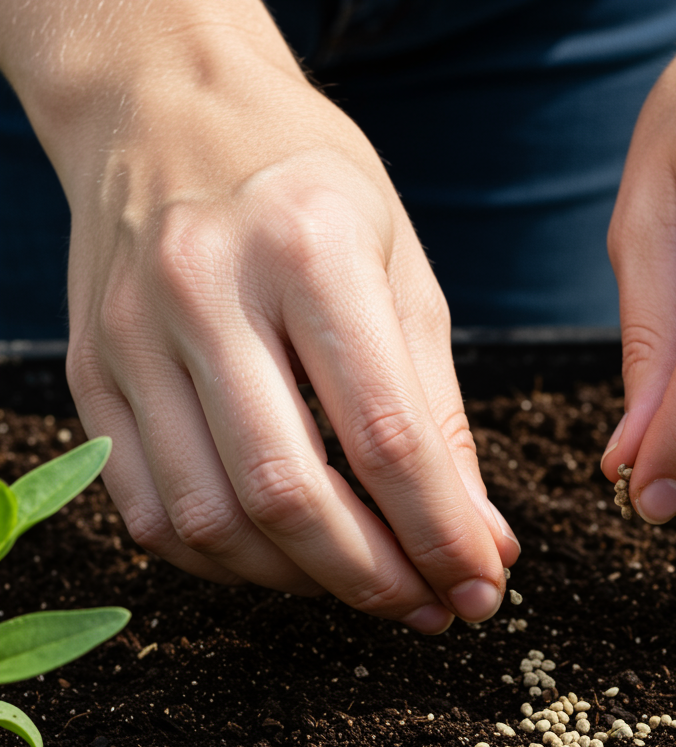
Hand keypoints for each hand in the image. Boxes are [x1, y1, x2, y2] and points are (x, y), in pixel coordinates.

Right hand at [5, 7, 517, 629]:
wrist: (167, 109)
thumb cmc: (311, 189)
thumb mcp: (404, 274)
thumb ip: (440, 415)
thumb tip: (482, 538)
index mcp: (308, 251)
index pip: (385, 437)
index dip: (441, 533)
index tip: (482, 586)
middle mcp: (205, 292)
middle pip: (290, 494)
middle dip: (375, 578)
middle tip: (432, 606)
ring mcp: (131, 337)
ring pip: (213, 520)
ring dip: (304, 582)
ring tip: (369, 584)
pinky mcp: (91, 375)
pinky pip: (150, 513)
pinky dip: (227, 562)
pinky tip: (286, 559)